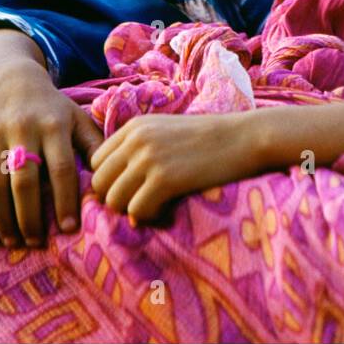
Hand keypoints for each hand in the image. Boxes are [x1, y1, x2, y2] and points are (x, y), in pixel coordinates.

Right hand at [0, 60, 102, 246]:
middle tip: (35, 242)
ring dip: (1, 219)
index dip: (65, 201)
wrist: (9, 79)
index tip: (68, 229)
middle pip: (24, 182)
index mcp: (54, 125)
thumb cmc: (51, 107)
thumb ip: (95, 145)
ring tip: (12, 240)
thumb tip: (110, 180)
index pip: (61, 168)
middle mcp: (23, 129)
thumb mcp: (77, 118)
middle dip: (29, 218)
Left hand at [89, 113, 262, 224]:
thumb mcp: (168, 132)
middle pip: (99, 183)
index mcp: (134, 126)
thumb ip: (139, 154)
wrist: (246, 137)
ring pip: (114, 200)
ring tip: (155, 207)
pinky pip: (137, 211)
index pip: (96, 162)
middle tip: (141, 203)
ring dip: (131, 210)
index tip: (132, 190)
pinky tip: (167, 210)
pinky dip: (149, 217)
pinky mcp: (165, 179)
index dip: (110, 181)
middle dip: (116, 199)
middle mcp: (136, 140)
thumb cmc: (212, 139)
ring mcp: (149, 159)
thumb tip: (118, 198)